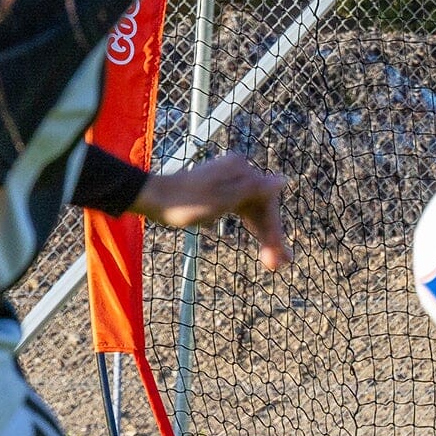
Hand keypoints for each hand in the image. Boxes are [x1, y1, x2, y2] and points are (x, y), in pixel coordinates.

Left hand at [138, 154, 292, 270]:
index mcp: (242, 171)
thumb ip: (254, 190)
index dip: (275, 231)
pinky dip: (250, 224)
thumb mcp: (221, 200)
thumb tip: (284, 180)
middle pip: (262, 207)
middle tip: (278, 265)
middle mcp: (240, 172)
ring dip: (262, 233)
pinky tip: (258, 238)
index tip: (280, 258)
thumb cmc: (183, 202)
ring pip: (254, 210)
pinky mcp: (221, 190)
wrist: (151, 197)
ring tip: (271, 260)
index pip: (268, 202)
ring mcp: (231, 181)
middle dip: (269, 236)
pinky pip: (243, 208)